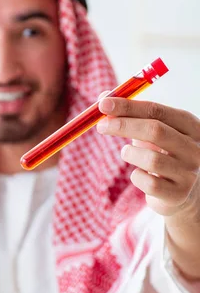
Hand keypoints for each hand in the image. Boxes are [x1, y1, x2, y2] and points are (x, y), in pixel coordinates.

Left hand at [97, 97, 199, 217]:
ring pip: (151, 159)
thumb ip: (130, 115)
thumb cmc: (163, 154)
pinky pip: (148, 183)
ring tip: (128, 153)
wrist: (181, 193)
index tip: (103, 104)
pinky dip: (137, 177)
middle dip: (124, 126)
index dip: (128, 106)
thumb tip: (103, 98)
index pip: (157, 111)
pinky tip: (141, 175)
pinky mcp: (179, 194)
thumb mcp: (151, 132)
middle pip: (156, 131)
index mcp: (191, 126)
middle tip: (101, 126)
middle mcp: (196, 148)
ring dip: (130, 154)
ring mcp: (190, 172)